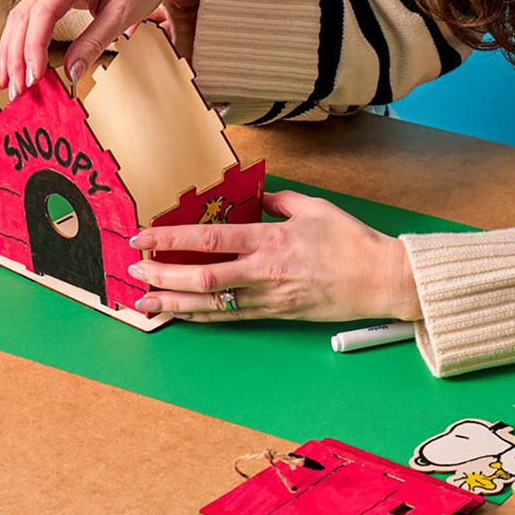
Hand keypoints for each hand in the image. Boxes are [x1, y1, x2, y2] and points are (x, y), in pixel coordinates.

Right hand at [0, 0, 205, 98]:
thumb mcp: (122, 14)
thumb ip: (94, 43)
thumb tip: (70, 74)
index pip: (41, 13)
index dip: (33, 48)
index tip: (33, 78)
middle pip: (22, 17)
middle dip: (15, 55)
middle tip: (16, 91)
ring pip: (21, 18)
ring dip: (12, 51)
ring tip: (9, 85)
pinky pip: (32, 17)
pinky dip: (23, 42)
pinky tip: (19, 64)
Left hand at [127, 190, 422, 322]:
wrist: (381, 280)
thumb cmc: (351, 241)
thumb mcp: (314, 207)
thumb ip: (279, 201)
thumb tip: (254, 197)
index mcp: (272, 239)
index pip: (211, 239)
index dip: (171, 239)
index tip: (144, 236)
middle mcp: (264, 271)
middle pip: (202, 277)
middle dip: (162, 274)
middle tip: (134, 270)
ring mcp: (269, 297)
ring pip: (211, 304)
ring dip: (174, 302)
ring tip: (144, 301)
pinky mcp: (276, 314)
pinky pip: (231, 317)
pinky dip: (202, 316)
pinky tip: (181, 313)